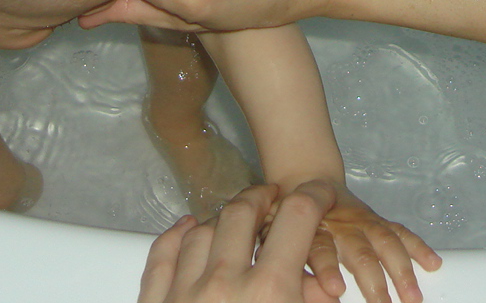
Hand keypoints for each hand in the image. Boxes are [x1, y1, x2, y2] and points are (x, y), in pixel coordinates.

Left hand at [138, 181, 336, 302]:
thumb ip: (313, 302)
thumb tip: (324, 282)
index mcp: (270, 291)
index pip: (297, 217)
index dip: (314, 197)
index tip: (320, 194)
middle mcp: (225, 284)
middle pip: (242, 212)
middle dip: (262, 199)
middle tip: (274, 201)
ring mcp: (184, 293)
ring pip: (201, 230)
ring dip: (223, 220)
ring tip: (237, 221)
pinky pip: (162, 257)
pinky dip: (175, 237)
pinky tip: (187, 228)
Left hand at [305, 188, 439, 302]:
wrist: (307, 182)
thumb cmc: (292, 219)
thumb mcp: (280, 235)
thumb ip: (292, 260)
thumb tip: (310, 285)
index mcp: (314, 231)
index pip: (321, 250)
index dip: (328, 268)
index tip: (335, 288)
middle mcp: (341, 226)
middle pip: (359, 252)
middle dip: (373, 280)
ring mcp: (362, 222)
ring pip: (385, 243)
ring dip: (400, 270)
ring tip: (412, 295)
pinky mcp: (377, 220)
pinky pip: (400, 233)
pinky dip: (418, 248)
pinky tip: (432, 263)